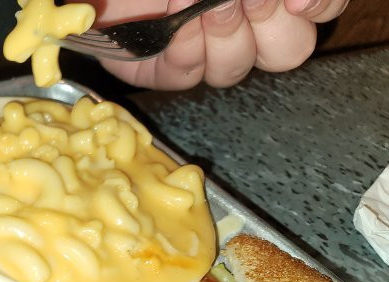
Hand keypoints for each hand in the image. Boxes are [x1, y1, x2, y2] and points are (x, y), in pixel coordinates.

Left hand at [91, 0, 349, 89]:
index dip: (319, 5)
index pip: (319, 10)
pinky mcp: (161, 71)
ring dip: (222, 33)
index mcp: (269, 0)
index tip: (300, 1)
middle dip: (267, 21)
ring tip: (196, 1)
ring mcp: (202, 54)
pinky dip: (183, 49)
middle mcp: (244, 28)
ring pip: (235, 69)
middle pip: (288, 50)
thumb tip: (297, 2)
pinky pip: (186, 75)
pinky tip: (175, 24)